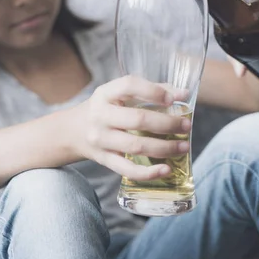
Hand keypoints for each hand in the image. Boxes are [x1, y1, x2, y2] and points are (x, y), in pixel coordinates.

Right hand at [71, 76, 191, 180]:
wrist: (72, 131)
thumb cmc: (105, 109)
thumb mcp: (118, 94)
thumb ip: (149, 91)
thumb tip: (183, 94)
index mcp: (105, 94)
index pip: (129, 85)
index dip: (154, 91)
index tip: (173, 98)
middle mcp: (100, 115)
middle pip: (138, 119)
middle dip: (168, 124)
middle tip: (186, 126)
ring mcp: (101, 139)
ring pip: (137, 145)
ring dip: (165, 148)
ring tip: (184, 146)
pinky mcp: (104, 159)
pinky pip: (128, 169)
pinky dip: (149, 172)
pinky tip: (166, 169)